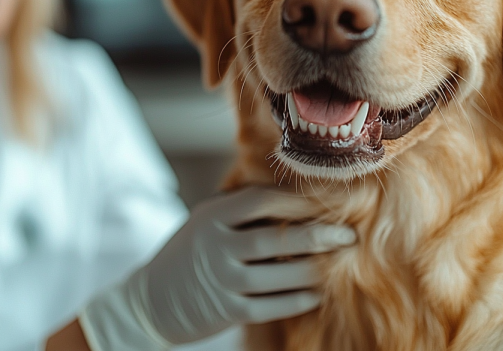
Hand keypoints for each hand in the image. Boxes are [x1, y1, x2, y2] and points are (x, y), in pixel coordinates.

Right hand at [78, 187, 356, 349]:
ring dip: (315, 270)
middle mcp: (216, 246)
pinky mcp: (227, 311)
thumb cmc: (192, 251)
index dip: (297, 200)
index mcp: (212, 216)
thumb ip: (241, 207)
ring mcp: (222, 280)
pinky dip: (298, 299)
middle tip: (349, 235)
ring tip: (341, 263)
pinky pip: (272, 305)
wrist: (153, 299)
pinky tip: (318, 293)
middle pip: (275, 239)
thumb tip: (296, 192)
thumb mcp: (206, 219)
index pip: (260, 201)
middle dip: (318, 236)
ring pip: (279, 275)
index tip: (328, 201)